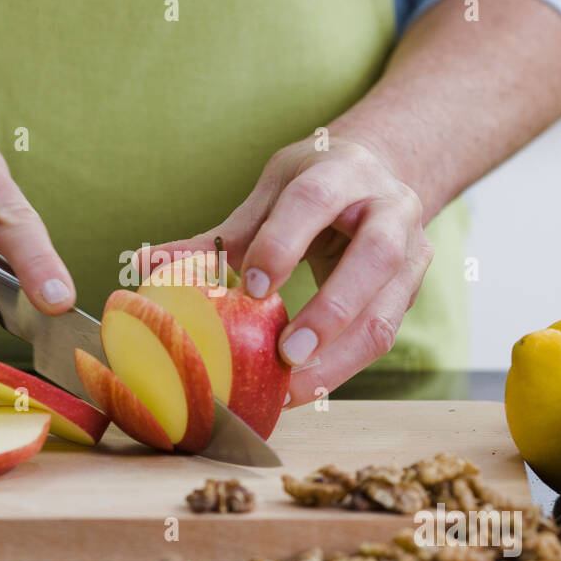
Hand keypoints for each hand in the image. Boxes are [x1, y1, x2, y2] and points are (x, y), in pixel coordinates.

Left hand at [146, 135, 432, 405]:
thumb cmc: (315, 184)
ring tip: (294, 390)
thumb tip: (149, 266)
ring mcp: (412, 250)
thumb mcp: (270, 194)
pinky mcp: (410, 289)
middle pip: (375, 257)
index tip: (252, 287)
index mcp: (343, 171)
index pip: (315, 200)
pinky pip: (383, 334)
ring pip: (387, 310)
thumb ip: (221, 236)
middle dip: (331, 309)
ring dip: (341, 356)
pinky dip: (343, 367)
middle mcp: (389, 207)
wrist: (381, 173)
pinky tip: (306, 388)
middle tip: (287, 354)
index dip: (284, 243)